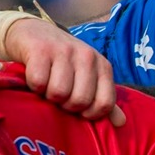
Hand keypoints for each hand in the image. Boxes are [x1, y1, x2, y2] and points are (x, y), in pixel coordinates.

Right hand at [6, 17, 121, 125]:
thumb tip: (120, 123)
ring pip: (59, 93)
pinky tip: (35, 76)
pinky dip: (34, 86)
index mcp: (103, 66)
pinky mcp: (40, 49)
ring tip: (47, 86)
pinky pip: (39, 82)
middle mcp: (87, 56)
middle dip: (66, 105)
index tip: (79, 109)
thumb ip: (103, 99)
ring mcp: (64, 51)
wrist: (34, 31)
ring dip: (49, 96)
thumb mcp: (88, 77)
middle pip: (80, 100)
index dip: (89, 114)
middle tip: (59, 96)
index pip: (105, 103)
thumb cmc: (64, 61)